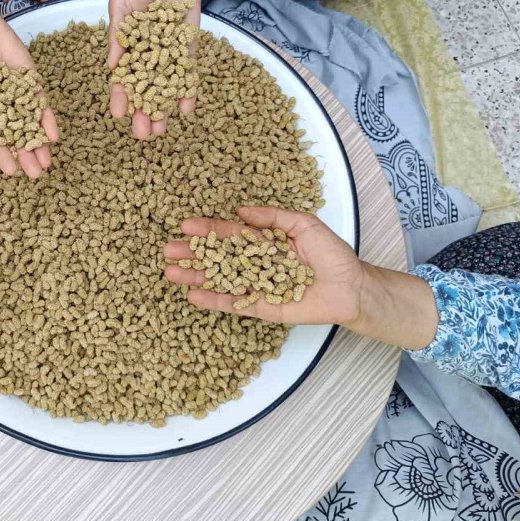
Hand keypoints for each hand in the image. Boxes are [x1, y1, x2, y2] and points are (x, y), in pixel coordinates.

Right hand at [0, 0, 59, 177]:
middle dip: (27, 155)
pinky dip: (47, 119)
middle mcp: (3, 106)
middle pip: (18, 136)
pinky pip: (41, 103)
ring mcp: (19, 94)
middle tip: (37, 174)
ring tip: (46, 162)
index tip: (12, 173)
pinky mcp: (32, 80)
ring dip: (39, 144)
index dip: (3, 156)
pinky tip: (52, 136)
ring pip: (32, 124)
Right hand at [107, 0, 210, 138]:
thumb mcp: (122, 5)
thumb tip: (113, 66)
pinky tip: (187, 109)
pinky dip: (187, 91)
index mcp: (127, 50)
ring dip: (162, 109)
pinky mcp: (186, 50)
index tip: (119, 114)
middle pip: (144, 91)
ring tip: (160, 130)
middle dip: (143, 113)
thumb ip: (118, 33)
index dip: (120, 97)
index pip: (122, 79)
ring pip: (164, 89)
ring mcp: (167, 56)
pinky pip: (187, 75)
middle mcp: (147, 58)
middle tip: (142, 135)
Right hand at [164, 206, 438, 348]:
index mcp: (263, 241)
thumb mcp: (304, 225)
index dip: (208, 230)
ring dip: (195, 276)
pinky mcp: (261, 308)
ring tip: (171, 272)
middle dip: (193, 253)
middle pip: (217, 257)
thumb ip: (273, 218)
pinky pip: (234, 304)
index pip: (229, 234)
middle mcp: (255, 263)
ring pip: (220, 280)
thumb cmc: (332, 254)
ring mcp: (256, 286)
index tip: (185, 225)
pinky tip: (193, 295)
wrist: (351, 287)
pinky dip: (213, 300)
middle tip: (167, 249)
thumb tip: (243, 212)